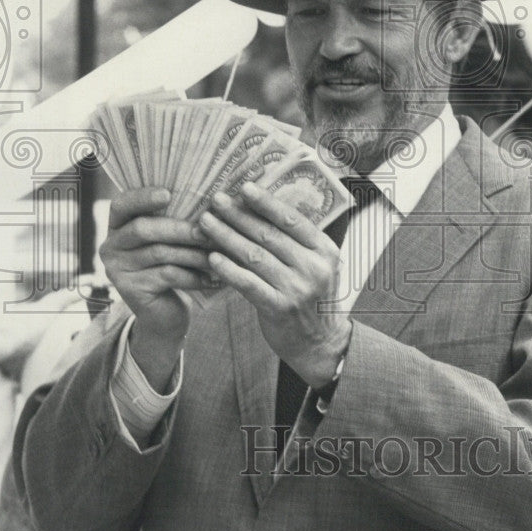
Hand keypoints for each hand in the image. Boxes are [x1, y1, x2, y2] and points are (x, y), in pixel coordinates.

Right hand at [99, 188, 210, 389]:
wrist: (165, 315)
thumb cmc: (173, 267)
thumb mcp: (170, 242)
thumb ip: (176, 219)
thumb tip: (211, 198)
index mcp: (117, 225)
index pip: (122, 204)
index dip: (142, 197)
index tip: (167, 194)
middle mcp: (111, 245)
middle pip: (143, 229)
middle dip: (179, 229)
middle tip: (208, 231)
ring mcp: (117, 269)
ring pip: (159, 253)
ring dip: (193, 253)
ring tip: (218, 254)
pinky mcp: (130, 290)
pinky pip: (167, 276)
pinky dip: (194, 276)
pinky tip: (215, 277)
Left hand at [199, 183, 350, 387]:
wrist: (320, 343)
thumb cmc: (312, 297)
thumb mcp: (317, 265)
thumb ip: (297, 242)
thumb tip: (261, 209)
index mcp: (325, 250)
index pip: (293, 219)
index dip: (267, 202)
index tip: (244, 187)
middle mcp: (314, 267)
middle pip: (269, 234)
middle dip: (239, 215)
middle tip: (216, 200)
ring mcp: (297, 288)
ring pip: (254, 256)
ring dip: (226, 236)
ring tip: (205, 223)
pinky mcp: (279, 308)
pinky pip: (248, 283)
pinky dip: (228, 269)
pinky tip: (212, 257)